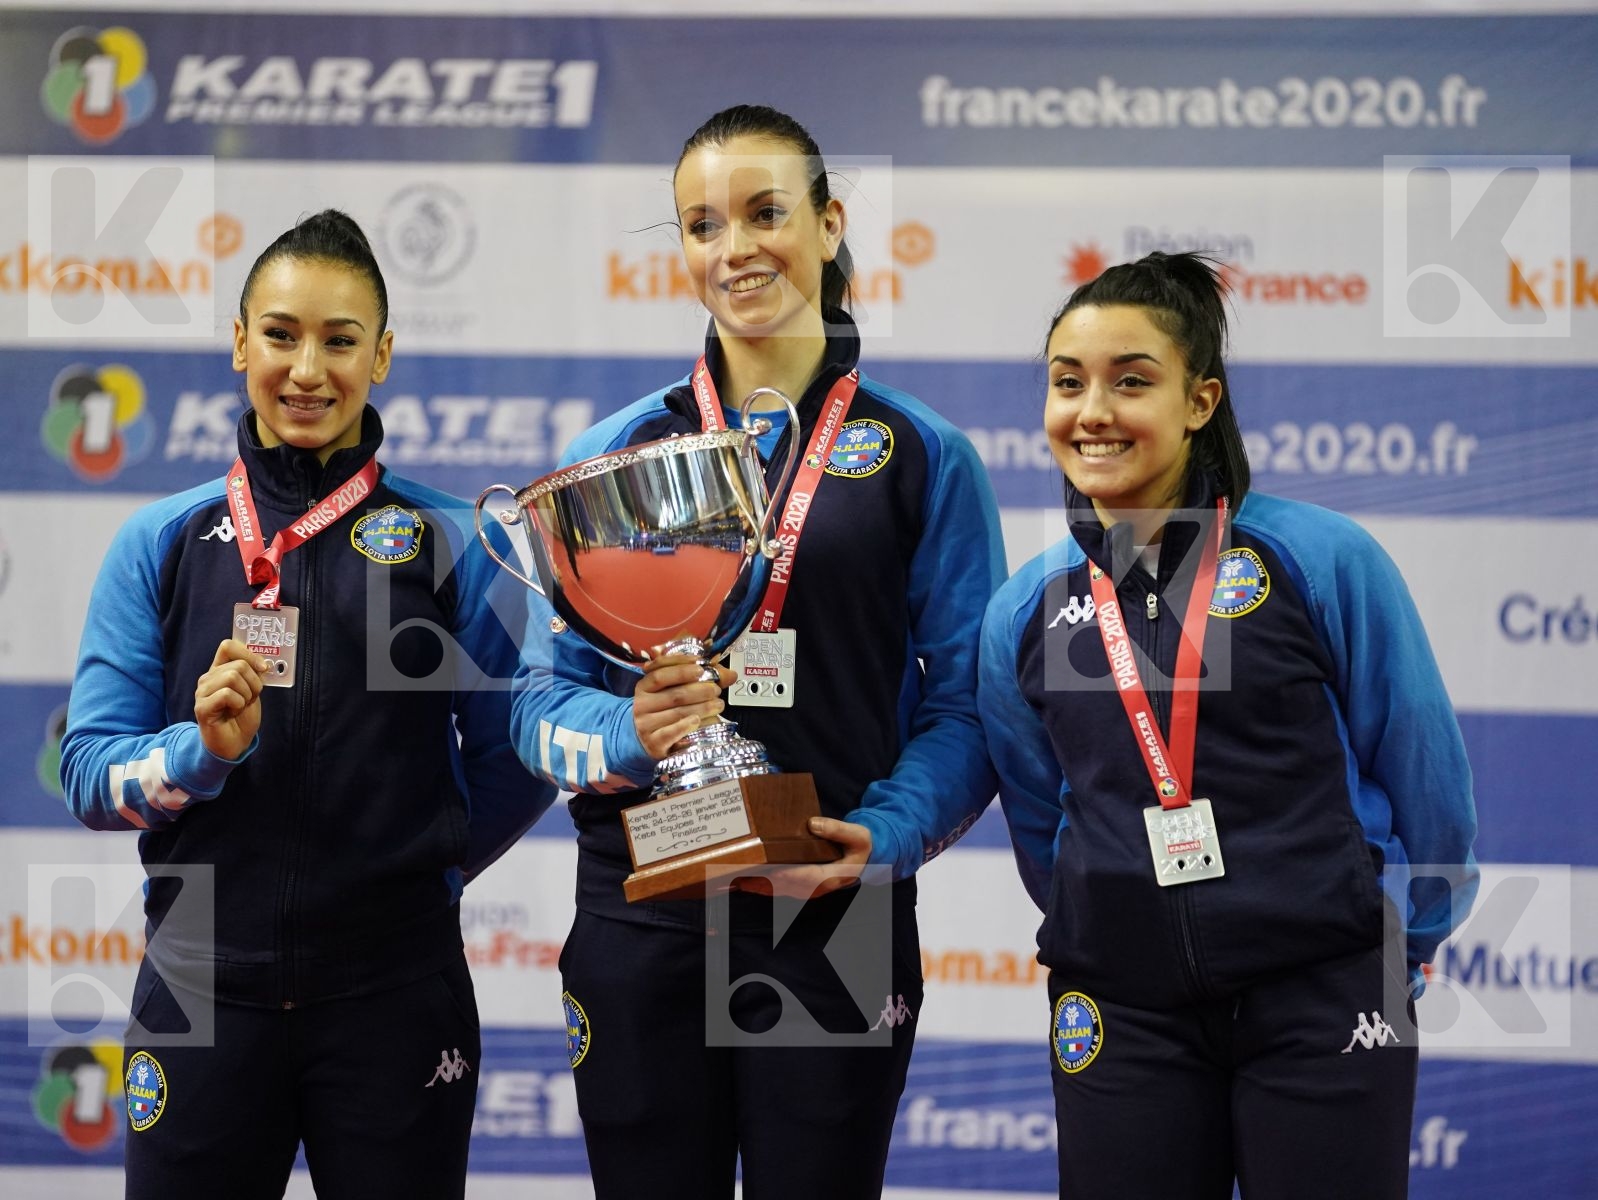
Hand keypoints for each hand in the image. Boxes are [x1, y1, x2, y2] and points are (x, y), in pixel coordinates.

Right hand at [194, 639, 270, 759]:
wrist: (234, 743)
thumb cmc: (242, 717)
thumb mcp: (252, 690)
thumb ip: (253, 674)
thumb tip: (262, 662)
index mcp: (219, 670)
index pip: (228, 646)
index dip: (248, 653)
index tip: (262, 668)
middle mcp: (208, 678)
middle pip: (238, 665)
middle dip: (254, 683)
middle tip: (250, 698)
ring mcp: (202, 692)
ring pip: (232, 677)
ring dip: (246, 694)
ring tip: (241, 705)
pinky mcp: (202, 707)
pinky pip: (227, 694)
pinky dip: (238, 703)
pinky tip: (233, 712)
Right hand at [632, 653, 735, 759]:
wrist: (651, 740)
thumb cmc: (666, 710)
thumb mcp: (676, 691)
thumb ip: (702, 679)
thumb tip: (731, 675)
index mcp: (644, 687)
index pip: (660, 674)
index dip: (681, 668)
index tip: (701, 668)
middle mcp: (641, 704)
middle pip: (674, 695)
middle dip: (700, 691)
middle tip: (716, 690)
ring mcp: (645, 725)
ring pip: (677, 713)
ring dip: (702, 708)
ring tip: (718, 705)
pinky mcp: (653, 743)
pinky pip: (670, 733)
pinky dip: (685, 726)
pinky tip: (697, 720)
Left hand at [736, 817, 873, 899]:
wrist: (862, 862)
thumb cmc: (859, 849)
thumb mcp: (858, 836)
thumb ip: (838, 830)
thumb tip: (813, 823)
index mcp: (829, 877)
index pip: (803, 877)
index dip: (784, 873)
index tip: (766, 867)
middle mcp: (813, 888)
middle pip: (781, 885)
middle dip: (758, 879)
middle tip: (735, 871)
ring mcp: (804, 890)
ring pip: (773, 890)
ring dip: (752, 884)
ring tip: (730, 876)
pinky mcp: (797, 887)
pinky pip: (773, 889)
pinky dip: (757, 885)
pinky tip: (740, 879)